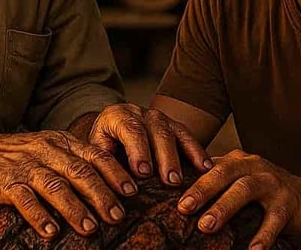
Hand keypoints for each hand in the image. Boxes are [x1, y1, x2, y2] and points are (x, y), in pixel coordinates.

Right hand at [0, 130, 137, 239]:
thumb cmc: (21, 155)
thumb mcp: (51, 148)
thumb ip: (76, 161)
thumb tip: (111, 185)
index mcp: (62, 142)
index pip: (95, 155)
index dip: (115, 173)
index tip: (132, 191)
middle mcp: (48, 152)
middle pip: (80, 173)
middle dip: (101, 195)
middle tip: (117, 216)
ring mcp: (27, 167)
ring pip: (56, 187)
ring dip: (75, 209)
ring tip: (90, 229)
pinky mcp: (6, 183)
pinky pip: (25, 200)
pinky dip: (39, 216)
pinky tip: (52, 232)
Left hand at [86, 103, 212, 185]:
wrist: (108, 134)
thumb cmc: (100, 151)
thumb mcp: (94, 154)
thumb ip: (101, 165)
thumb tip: (107, 188)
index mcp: (116, 116)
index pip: (130, 129)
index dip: (138, 150)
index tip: (143, 173)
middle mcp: (139, 112)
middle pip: (156, 130)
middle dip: (164, 156)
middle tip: (169, 181)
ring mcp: (158, 117)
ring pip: (173, 132)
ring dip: (181, 156)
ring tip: (184, 179)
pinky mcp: (172, 126)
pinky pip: (187, 136)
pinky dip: (197, 152)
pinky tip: (206, 167)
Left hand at [176, 149, 300, 248]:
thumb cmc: (264, 191)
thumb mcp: (240, 179)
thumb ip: (215, 181)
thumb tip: (175, 193)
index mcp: (237, 160)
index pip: (208, 165)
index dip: (188, 176)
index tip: (166, 189)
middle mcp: (254, 166)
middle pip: (224, 173)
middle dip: (202, 189)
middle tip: (183, 207)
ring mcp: (272, 183)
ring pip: (246, 190)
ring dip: (224, 207)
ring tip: (206, 226)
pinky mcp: (289, 203)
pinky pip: (274, 219)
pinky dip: (263, 235)